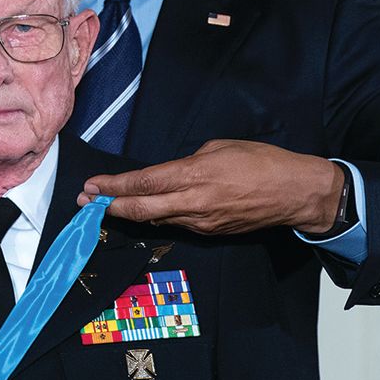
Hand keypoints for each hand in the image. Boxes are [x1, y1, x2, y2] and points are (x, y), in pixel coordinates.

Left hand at [76, 139, 343, 235]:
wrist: (295, 193)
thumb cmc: (262, 161)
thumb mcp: (221, 147)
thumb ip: (191, 161)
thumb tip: (173, 172)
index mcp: (194, 175)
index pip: (144, 182)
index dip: (113, 186)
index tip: (91, 185)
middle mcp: (193, 202)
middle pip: (141, 209)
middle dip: (109, 205)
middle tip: (84, 202)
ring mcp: (201, 221)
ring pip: (156, 218)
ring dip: (129, 212)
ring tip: (106, 205)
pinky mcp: (211, 232)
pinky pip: (176, 223)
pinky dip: (156, 215)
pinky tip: (142, 209)